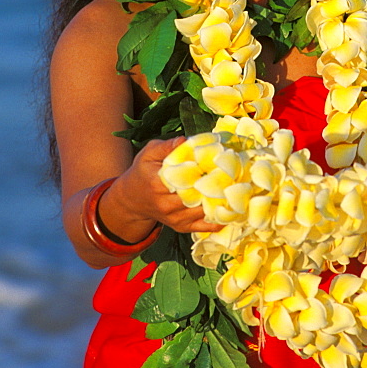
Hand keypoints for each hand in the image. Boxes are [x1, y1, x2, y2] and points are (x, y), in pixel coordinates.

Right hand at [106, 138, 223, 235]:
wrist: (132, 200)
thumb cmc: (143, 172)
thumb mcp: (148, 154)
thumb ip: (166, 146)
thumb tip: (185, 141)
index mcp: (157, 184)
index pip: (184, 178)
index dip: (202, 170)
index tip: (218, 161)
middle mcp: (165, 204)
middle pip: (196, 196)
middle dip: (215, 186)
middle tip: (232, 175)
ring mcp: (174, 218)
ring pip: (202, 212)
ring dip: (219, 202)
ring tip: (234, 188)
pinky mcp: (180, 227)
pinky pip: (202, 226)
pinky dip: (218, 220)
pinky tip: (230, 211)